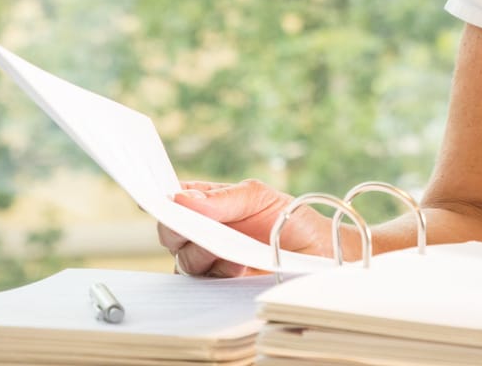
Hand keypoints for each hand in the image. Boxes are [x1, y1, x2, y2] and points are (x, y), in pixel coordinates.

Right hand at [159, 178, 341, 276]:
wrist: (317, 253)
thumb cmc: (288, 218)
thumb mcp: (259, 197)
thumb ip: (222, 198)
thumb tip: (180, 199)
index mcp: (207, 203)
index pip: (173, 200)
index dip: (163, 202)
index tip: (168, 205)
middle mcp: (201, 231)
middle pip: (170, 233)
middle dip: (183, 231)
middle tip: (205, 231)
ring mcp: (207, 260)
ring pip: (183, 260)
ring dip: (204, 254)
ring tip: (233, 252)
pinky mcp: (217, 285)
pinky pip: (199, 285)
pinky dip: (215, 274)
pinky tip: (237, 268)